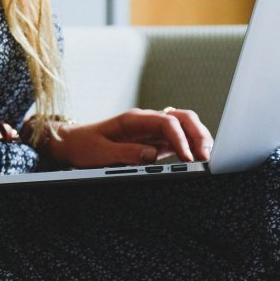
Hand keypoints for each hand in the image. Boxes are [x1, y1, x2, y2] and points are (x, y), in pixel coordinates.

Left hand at [45, 108, 213, 167]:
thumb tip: (151, 156)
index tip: (187, 157)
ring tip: (207, 159)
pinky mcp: (153, 144)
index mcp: (134, 119)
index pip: (167, 122)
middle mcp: (147, 122)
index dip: (180, 138)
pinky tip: (196, 161)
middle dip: (198, 134)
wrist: (72, 144)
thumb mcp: (100, 152)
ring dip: (198, 140)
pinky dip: (190, 149)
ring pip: (184, 129)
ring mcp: (152, 132)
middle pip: (183, 119)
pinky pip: (177, 142)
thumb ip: (126, 153)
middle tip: (207, 156)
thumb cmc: (83, 146)